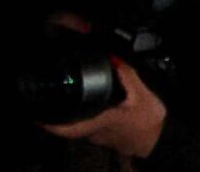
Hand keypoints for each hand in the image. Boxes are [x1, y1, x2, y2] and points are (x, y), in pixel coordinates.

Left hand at [39, 54, 167, 158]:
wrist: (163, 140)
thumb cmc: (151, 121)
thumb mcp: (142, 96)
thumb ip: (127, 76)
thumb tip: (113, 58)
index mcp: (99, 122)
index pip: (67, 128)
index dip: (49, 123)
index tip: (35, 114)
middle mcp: (95, 132)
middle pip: (68, 120)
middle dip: (58, 106)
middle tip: (49, 88)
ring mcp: (98, 135)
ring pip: (77, 121)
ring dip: (71, 109)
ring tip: (66, 89)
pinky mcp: (103, 134)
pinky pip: (87, 123)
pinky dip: (83, 112)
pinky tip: (86, 99)